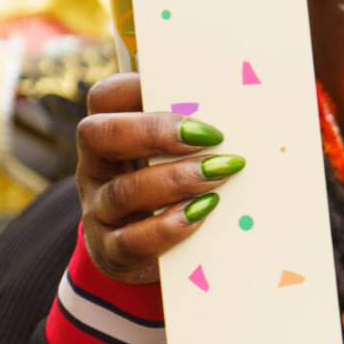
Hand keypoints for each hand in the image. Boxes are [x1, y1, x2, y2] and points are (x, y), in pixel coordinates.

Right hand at [77, 73, 243, 284]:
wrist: (154, 256)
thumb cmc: (173, 189)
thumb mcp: (174, 156)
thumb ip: (193, 133)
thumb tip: (247, 110)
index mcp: (110, 135)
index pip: (105, 97)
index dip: (136, 87)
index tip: (186, 90)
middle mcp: (96, 168)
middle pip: (98, 135)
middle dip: (154, 131)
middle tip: (209, 135)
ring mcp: (100, 211)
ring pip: (123, 190)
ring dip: (175, 180)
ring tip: (219, 174)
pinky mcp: (112, 252)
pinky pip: (131, 240)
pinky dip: (169, 227)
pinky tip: (202, 213)